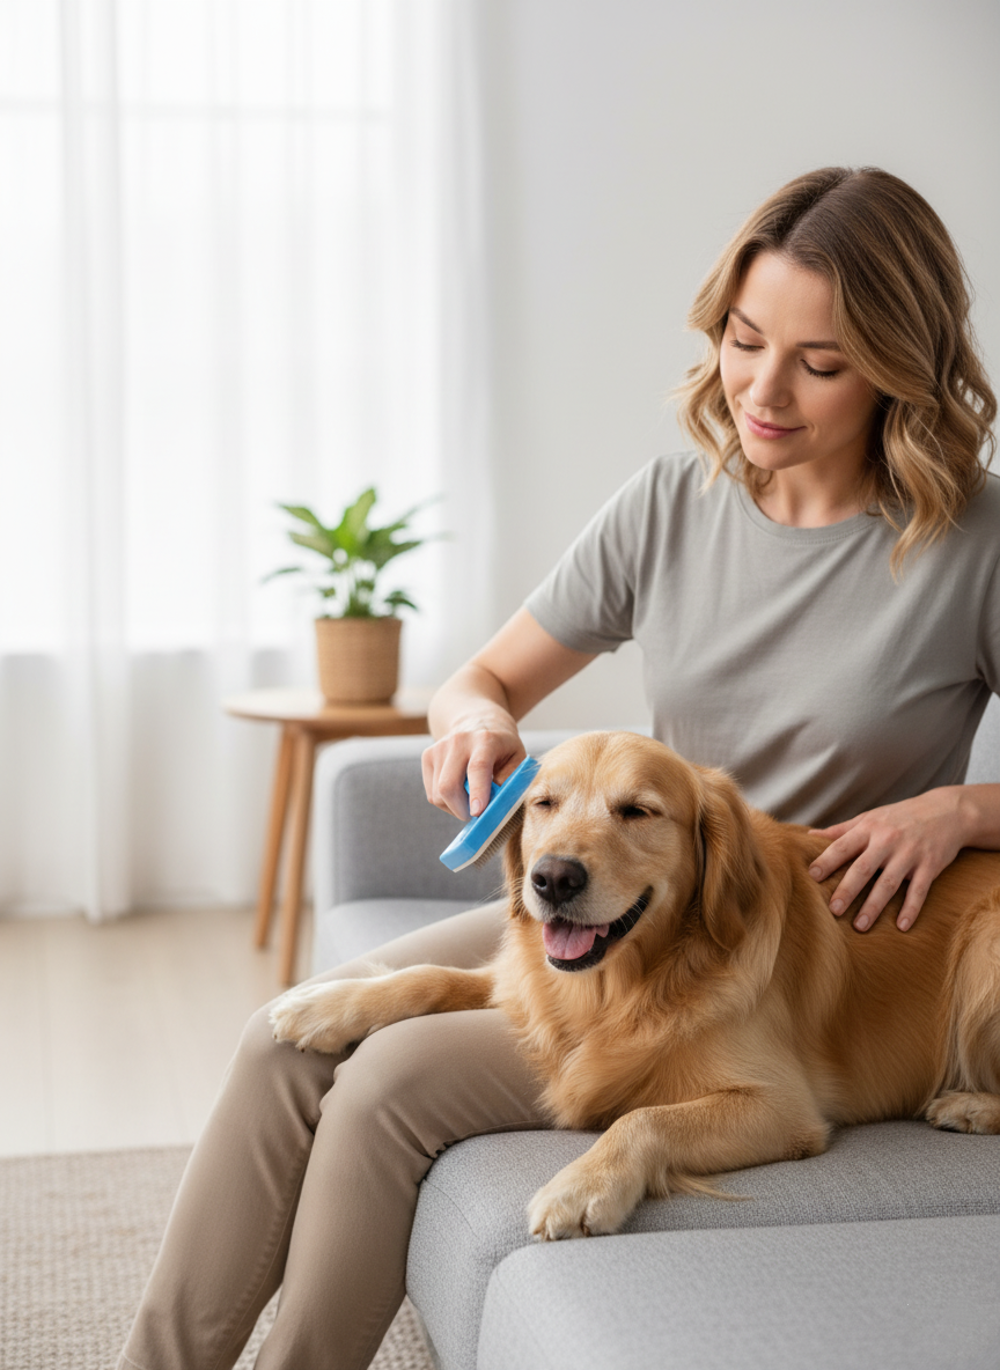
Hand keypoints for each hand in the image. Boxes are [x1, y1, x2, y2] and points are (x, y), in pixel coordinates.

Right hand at [421, 724, 525, 820]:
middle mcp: (459, 741)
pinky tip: (459, 793)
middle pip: (448, 785)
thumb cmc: (503, 748)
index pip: (478, 767)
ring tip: (470, 800)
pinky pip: (432, 794)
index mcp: (486, 740)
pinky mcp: (428, 756)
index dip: (477, 791)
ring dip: (454, 808)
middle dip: (461, 810)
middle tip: (476, 815)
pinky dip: (445, 802)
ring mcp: (439, 747)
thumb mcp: (517, 760)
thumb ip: (510, 784)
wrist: (478, 721)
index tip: (477, 813)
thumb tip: (495, 809)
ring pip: (438, 795)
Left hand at [807, 788, 967, 931]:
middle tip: (833, 910)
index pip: (843, 846)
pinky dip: (911, 909)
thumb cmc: (900, 816)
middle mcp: (888, 841)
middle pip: (863, 868)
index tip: (811, 877)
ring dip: (874, 906)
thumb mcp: (870, 818)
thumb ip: (841, 829)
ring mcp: (910, 854)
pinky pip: (919, 890)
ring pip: (889, 883)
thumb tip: (810, 836)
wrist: (947, 811)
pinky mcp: (930, 866)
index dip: (827, 861)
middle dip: (847, 889)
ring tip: (860, 926)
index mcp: (869, 829)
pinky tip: (902, 927)